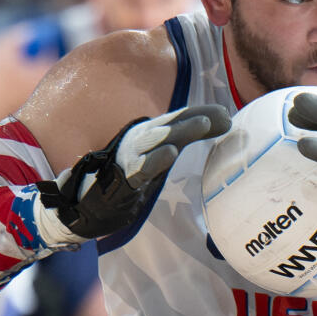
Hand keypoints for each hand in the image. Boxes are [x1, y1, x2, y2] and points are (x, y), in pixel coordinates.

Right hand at [37, 105, 229, 243]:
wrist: (88, 200)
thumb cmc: (130, 170)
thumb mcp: (162, 149)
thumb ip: (191, 134)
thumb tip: (228, 120)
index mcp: (150, 133)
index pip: (178, 120)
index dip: (201, 114)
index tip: (226, 115)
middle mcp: (140, 140)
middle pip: (169, 127)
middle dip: (193, 120)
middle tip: (221, 116)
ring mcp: (130, 157)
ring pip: (156, 141)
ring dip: (179, 132)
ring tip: (201, 126)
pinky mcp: (122, 178)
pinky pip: (140, 168)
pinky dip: (154, 160)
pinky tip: (169, 154)